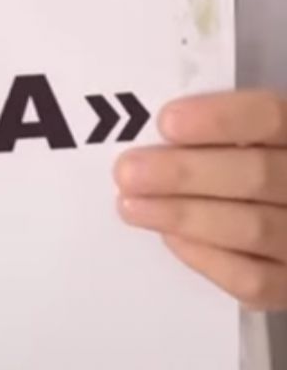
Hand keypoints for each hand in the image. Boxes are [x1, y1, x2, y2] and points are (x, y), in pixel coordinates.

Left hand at [115, 90, 286, 310]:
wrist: (279, 211)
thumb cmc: (248, 158)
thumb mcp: (246, 133)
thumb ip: (215, 127)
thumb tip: (152, 131)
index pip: (268, 117)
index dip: (217, 119)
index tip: (165, 122)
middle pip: (256, 175)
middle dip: (184, 173)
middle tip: (127, 172)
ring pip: (251, 229)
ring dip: (182, 216)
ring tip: (131, 206)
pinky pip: (254, 279)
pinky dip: (206, 258)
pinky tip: (170, 237)